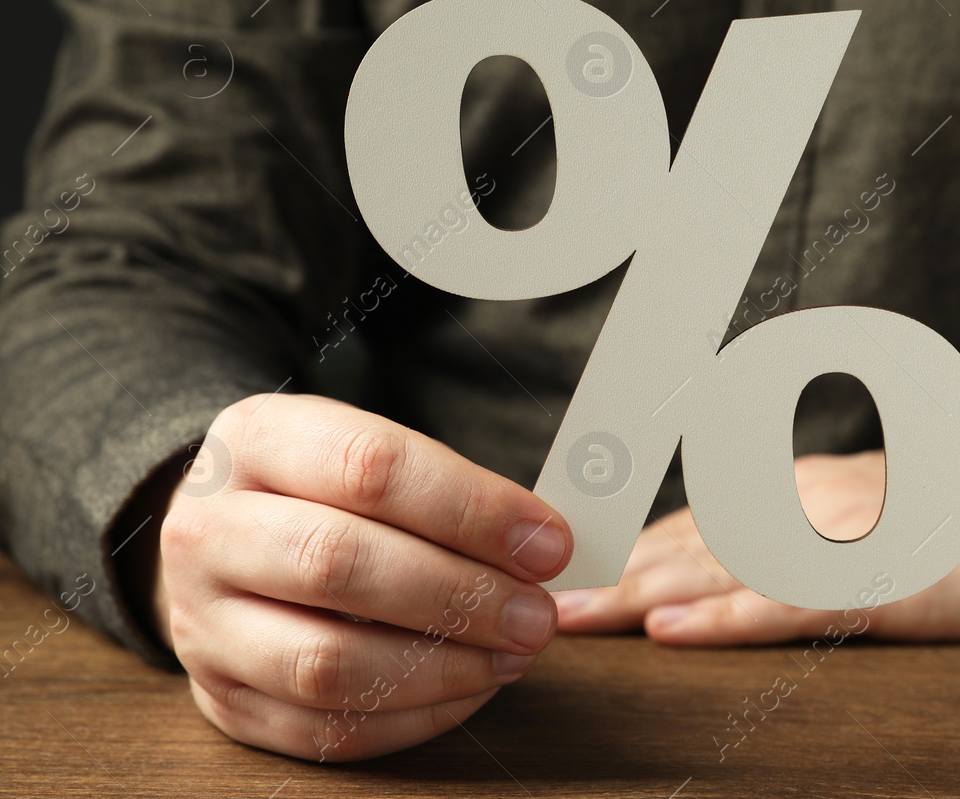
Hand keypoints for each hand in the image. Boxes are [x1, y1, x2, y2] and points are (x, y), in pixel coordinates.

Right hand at [148, 393, 571, 760]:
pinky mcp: (219, 701)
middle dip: (460, 595)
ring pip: (324, 662)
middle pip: (338, 564)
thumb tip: (549, 544)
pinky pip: (323, 730)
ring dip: (441, 668)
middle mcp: (208, 529)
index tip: (548, 543)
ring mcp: (201, 623)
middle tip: (538, 614)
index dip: (471, 509)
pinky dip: (412, 718)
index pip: (369, 467)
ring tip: (514, 655)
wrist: (221, 536)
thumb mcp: (370, 450)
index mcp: (255, 440)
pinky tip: (470, 689)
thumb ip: (453, 490)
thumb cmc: (324, 490)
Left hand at [552, 439, 959, 642]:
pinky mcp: (894, 585)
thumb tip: (725, 559)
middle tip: (517, 601)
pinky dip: (728, 618)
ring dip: (636, 597)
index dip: (617, 554)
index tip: (549, 578)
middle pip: (686, 544)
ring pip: (722, 570)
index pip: (693, 525)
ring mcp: (853, 546)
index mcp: (811, 495)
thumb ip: (808, 533)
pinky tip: (676, 630)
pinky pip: (796, 604)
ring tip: (562, 619)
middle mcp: (815, 508)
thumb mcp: (885, 521)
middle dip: (601, 577)